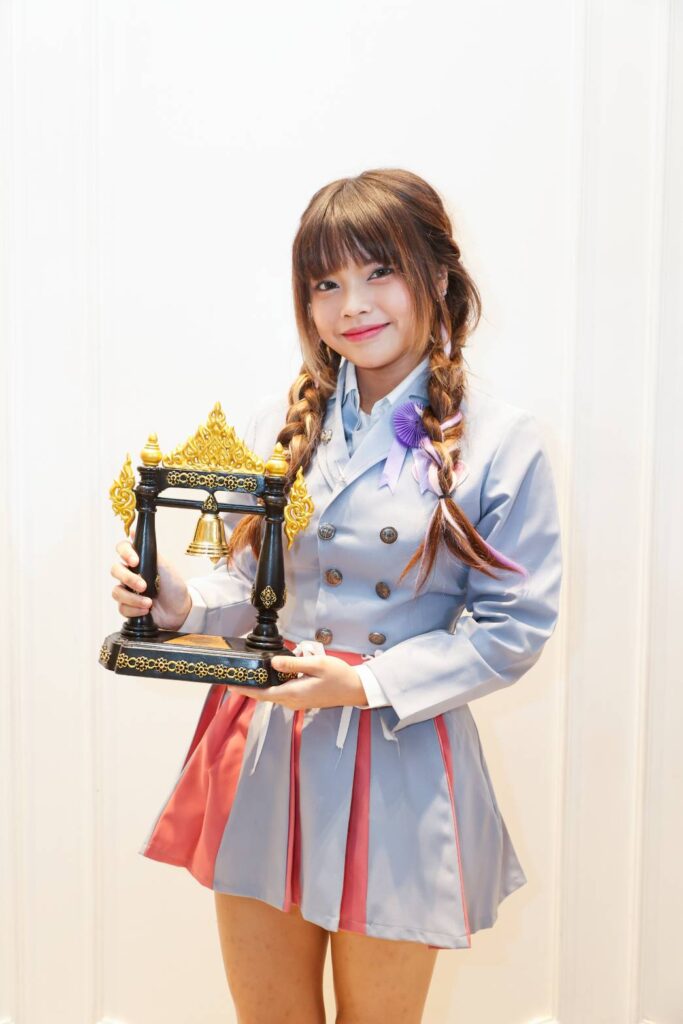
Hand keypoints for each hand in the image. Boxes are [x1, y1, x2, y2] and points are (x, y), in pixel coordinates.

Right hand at [110, 524, 191, 630]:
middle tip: (143, 586)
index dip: (125, 553)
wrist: (181, 609)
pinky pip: (122, 607)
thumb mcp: (166, 566)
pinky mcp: (129, 606)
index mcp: (138, 560)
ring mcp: (128, 590)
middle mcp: (130, 574)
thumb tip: (134, 531)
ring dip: (132, 598)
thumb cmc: (174, 585)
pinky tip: (146, 610)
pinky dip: (134, 609)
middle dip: (129, 579)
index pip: (122, 549)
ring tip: (149, 602)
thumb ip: (150, 551)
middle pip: (115, 570)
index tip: (135, 561)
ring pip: (116, 591)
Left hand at [227, 654, 368, 710]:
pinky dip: (273, 684)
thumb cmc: (339, 675)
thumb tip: (272, 663)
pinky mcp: (302, 700)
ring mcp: (297, 702)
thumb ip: (293, 664)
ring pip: (274, 693)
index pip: (262, 694)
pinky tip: (272, 673)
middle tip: (236, 673)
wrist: (356, 689)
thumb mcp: (317, 664)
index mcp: (293, 694)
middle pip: (265, 694)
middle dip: (249, 686)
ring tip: (250, 671)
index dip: (245, 690)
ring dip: (262, 684)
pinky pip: (282, 692)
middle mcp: (292, 702)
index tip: (229, 684)